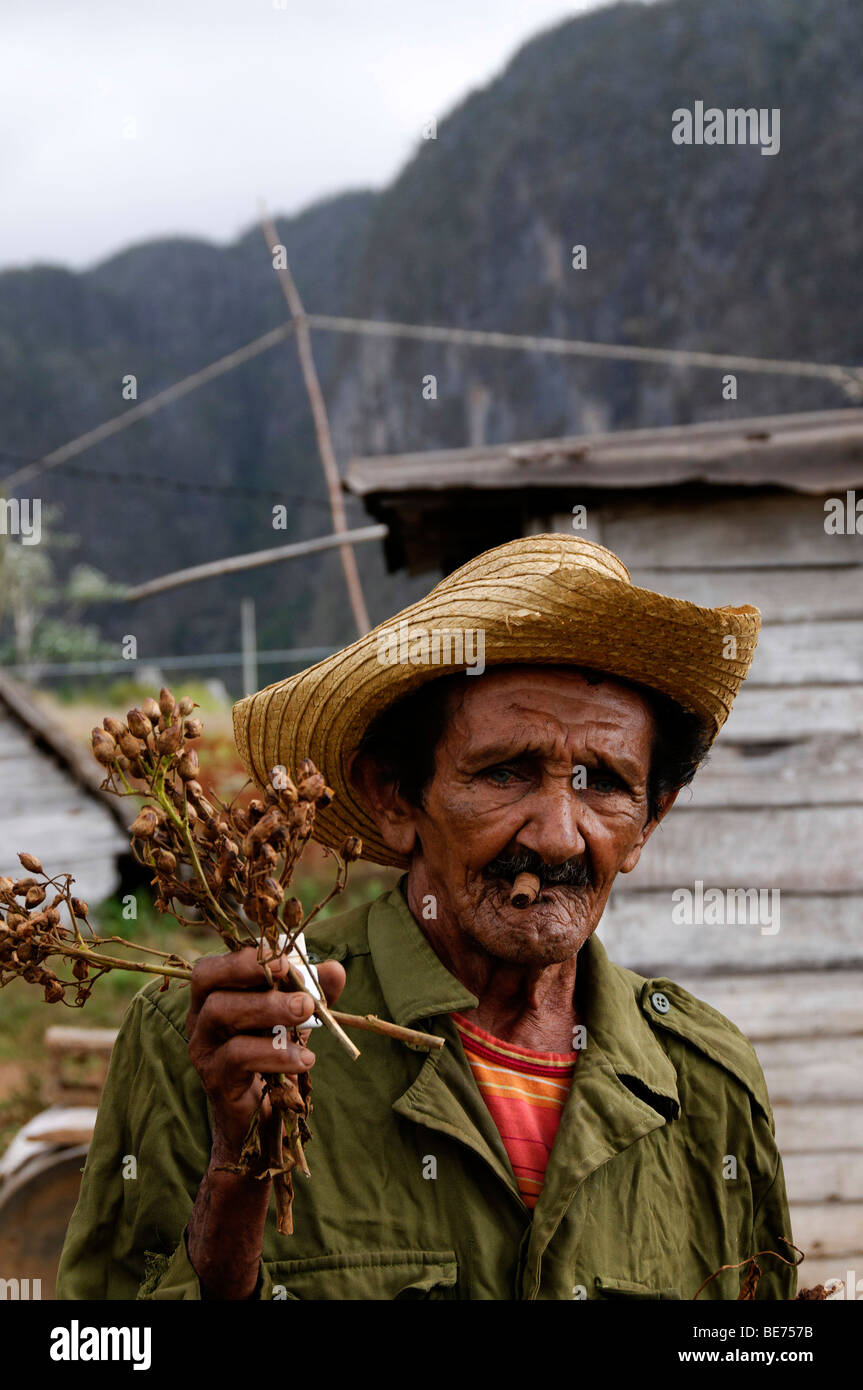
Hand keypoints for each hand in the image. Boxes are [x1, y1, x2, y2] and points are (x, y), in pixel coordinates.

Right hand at [186, 946, 345, 1162]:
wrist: (260, 1117)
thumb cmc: (271, 1054)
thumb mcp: (292, 1019)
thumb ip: (312, 992)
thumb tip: (335, 970)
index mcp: (212, 997)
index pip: (213, 966)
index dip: (244, 958)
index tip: (284, 960)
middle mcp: (199, 1019)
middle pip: (211, 984)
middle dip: (255, 976)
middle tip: (296, 983)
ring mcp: (203, 1050)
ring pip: (221, 1014)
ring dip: (268, 1009)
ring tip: (306, 1015)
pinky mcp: (215, 1079)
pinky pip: (237, 1057)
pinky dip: (274, 1053)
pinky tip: (304, 1059)